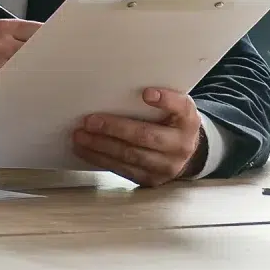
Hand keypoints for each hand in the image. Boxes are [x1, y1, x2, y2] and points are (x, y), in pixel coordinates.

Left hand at [74, 88, 205, 187]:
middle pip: (146, 136)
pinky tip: (87, 150)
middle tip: (90, 121)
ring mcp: (167, 166)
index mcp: (188, 120)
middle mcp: (181, 145)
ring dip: (101, 146)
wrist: (186, 153)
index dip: (165, 100)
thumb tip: (119, 89)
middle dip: (114, 128)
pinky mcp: (151, 180)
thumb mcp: (174, 108)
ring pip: (130, 156)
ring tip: (81, 136)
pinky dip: (101, 159)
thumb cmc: (172, 123)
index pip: (181, 107)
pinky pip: (123, 170)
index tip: (146, 93)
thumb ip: (158, 100)